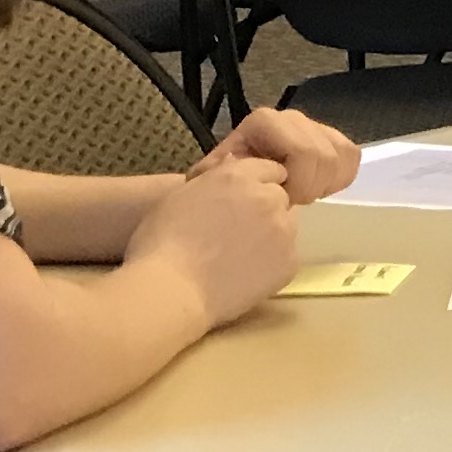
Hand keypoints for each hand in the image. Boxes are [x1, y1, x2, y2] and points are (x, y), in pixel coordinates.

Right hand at [127, 155, 297, 328]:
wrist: (171, 288)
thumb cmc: (162, 241)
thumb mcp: (182, 194)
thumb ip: (215, 178)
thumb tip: (234, 163)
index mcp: (239, 177)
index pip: (267, 168)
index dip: (255, 184)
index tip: (242, 199)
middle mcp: (267, 199)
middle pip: (278, 197)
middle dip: (263, 208)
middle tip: (236, 231)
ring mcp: (283, 231)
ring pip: (285, 226)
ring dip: (270, 233)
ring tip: (237, 255)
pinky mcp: (289, 262)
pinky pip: (285, 256)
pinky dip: (271, 262)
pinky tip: (244, 273)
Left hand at [202, 106, 358, 206]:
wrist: (234, 184)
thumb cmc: (224, 183)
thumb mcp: (212, 180)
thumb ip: (218, 172)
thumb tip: (234, 164)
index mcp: (265, 122)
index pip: (304, 151)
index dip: (299, 183)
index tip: (281, 198)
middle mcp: (292, 117)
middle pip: (325, 156)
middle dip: (312, 186)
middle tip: (290, 199)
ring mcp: (314, 127)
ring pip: (342, 155)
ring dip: (325, 182)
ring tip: (302, 192)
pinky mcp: (331, 139)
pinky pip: (351, 156)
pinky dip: (339, 177)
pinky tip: (317, 186)